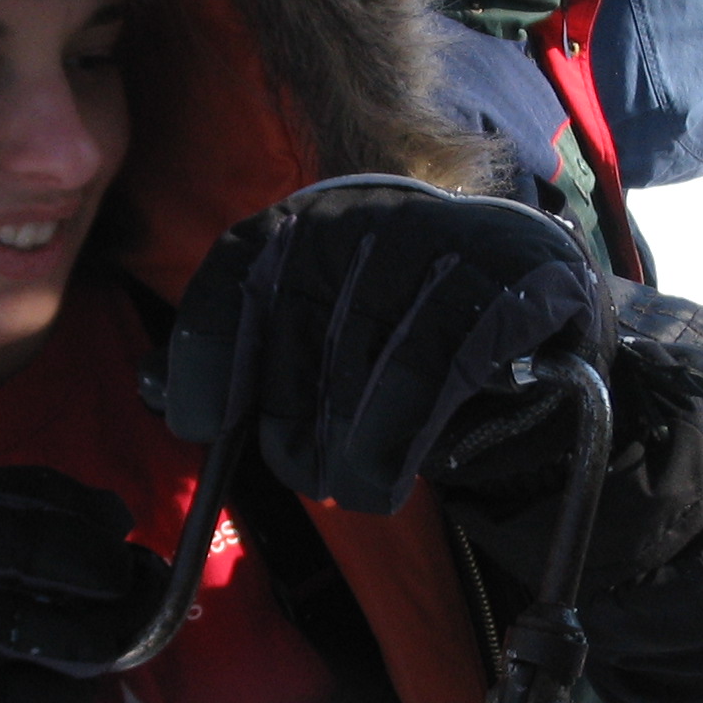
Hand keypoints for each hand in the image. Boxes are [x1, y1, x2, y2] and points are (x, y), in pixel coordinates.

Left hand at [165, 177, 613, 513]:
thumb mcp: (321, 345)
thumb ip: (243, 361)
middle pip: (301, 321)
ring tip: (353, 490)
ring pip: (370, 353)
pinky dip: (407, 433)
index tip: (199, 422)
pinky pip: (440, 365)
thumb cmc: (410, 346)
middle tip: (304, 475)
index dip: (208, 345)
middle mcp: (371, 212)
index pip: (240, 265)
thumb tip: (155, 390)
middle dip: (293, 418)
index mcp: (314, 219)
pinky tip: (394, 474)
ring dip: (354, 443)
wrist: (546, 324)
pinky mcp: (513, 276)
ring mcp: (445, 236)